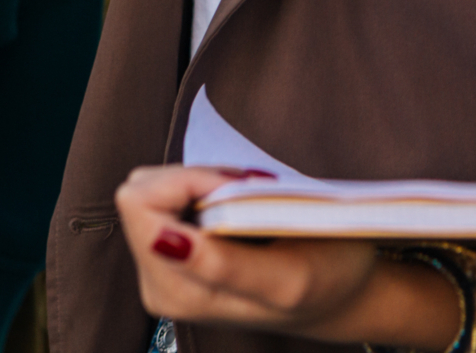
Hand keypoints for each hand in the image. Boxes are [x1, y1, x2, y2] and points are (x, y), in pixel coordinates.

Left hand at [114, 165, 463, 346]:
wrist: (334, 297)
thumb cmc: (324, 281)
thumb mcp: (288, 277)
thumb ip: (224, 263)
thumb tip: (162, 241)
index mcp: (181, 291)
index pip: (142, 205)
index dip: (190, 180)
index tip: (240, 187)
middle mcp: (159, 285)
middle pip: (140, 194)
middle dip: (194, 179)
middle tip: (249, 191)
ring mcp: (161, 272)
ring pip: (150, 192)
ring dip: (200, 183)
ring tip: (248, 200)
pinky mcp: (169, 257)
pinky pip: (163, 199)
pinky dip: (200, 190)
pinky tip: (237, 207)